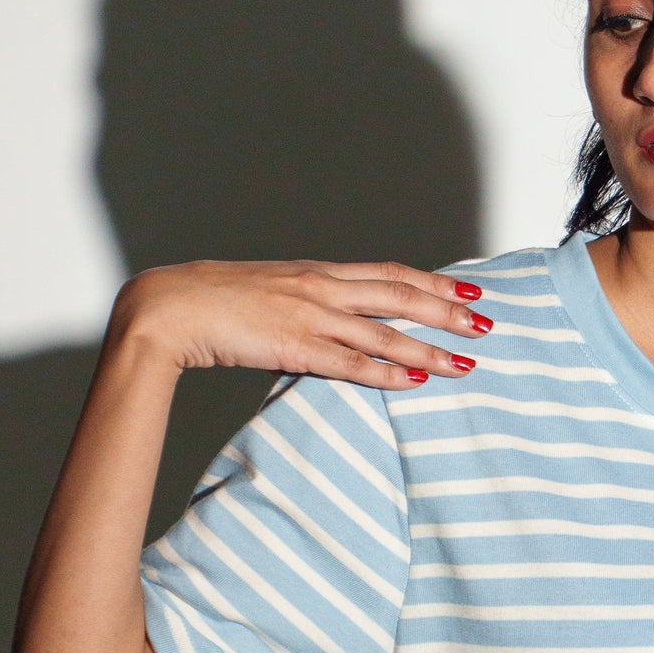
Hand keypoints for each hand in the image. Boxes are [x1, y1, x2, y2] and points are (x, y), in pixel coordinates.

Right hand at [109, 259, 490, 387]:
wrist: (167, 308)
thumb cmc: (210, 302)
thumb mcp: (267, 292)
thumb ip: (303, 303)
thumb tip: (331, 321)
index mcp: (315, 272)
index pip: (388, 272)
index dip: (432, 280)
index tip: (467, 288)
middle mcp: (319, 288)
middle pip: (399, 296)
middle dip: (447, 311)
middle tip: (486, 323)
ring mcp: (309, 316)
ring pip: (384, 332)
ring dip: (430, 348)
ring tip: (465, 362)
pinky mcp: (294, 347)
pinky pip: (351, 363)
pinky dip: (387, 372)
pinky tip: (416, 381)